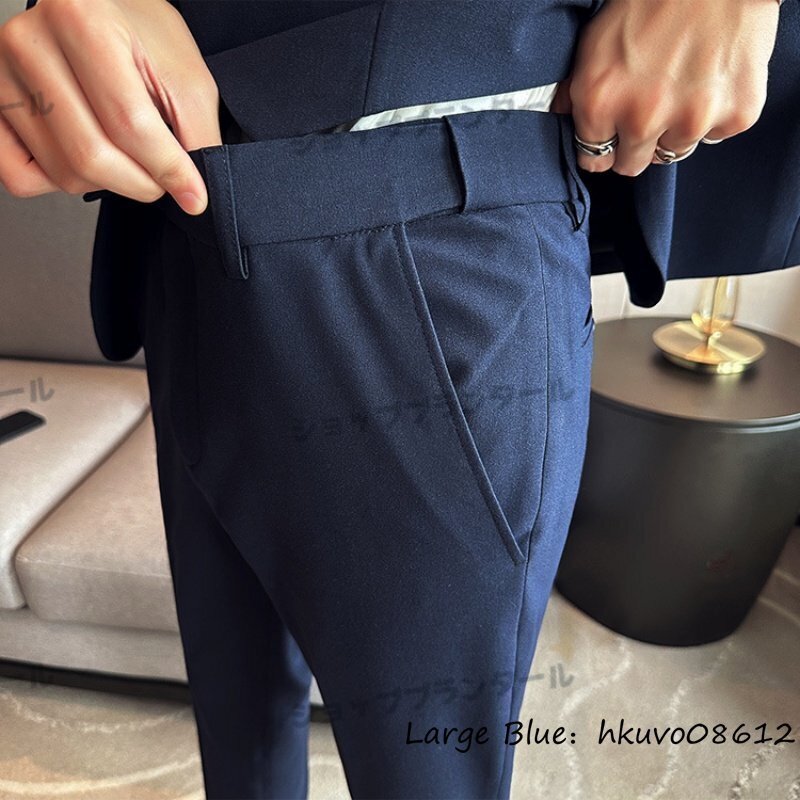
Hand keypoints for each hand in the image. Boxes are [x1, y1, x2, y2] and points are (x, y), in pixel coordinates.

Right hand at [0, 0, 221, 212]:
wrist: (103, 14)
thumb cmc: (143, 39)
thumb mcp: (186, 78)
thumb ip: (197, 137)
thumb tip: (192, 197)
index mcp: (81, 19)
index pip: (128, 123)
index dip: (168, 170)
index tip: (194, 196)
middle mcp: (29, 43)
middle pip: (91, 156)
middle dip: (141, 183)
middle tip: (163, 176)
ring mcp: (2, 75)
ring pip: (63, 172)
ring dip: (109, 182)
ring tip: (126, 153)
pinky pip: (21, 177)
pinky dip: (59, 183)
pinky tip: (86, 158)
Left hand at [551, 0, 781, 175]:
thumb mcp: (596, 40)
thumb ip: (577, 87)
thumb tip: (563, 112)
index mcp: (600, 102)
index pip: (594, 160)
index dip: (602, 148)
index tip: (611, 140)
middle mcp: (643, 119)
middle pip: (632, 165)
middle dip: (636, 144)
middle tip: (648, 111)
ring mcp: (692, 120)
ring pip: (674, 152)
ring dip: (675, 129)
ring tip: (682, 87)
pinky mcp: (736, 114)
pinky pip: (716, 135)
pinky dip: (715, 114)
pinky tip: (711, 79)